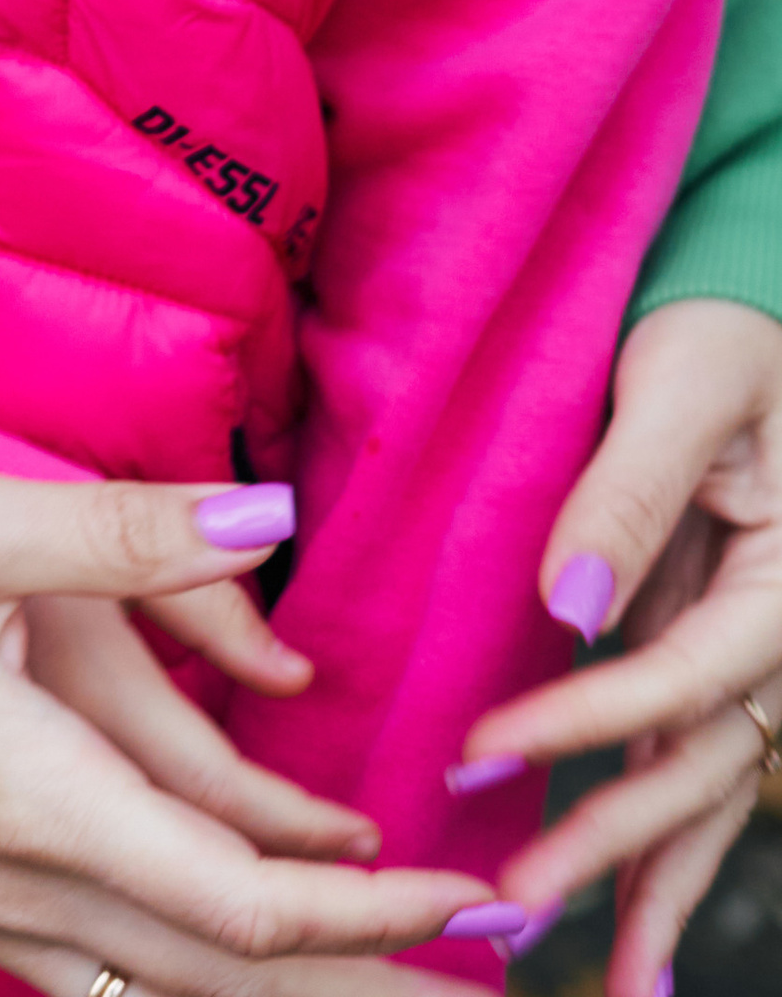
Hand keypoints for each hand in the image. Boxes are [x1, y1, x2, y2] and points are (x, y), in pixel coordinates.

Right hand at [0, 472, 500, 995]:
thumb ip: (123, 532)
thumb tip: (266, 520)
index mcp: (39, 797)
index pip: (244, 907)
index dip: (368, 918)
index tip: (457, 892)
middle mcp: (28, 889)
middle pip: (235, 981)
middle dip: (370, 984)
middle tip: (485, 966)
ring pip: (178, 995)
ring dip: (299, 995)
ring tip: (402, 978)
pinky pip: (119, 983)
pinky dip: (210, 984)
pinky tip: (257, 969)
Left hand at [465, 296, 781, 996]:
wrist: (732, 308)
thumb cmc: (711, 328)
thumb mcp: (681, 385)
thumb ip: (629, 490)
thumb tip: (571, 607)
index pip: (684, 678)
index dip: (588, 724)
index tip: (485, 753)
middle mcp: (779, 637)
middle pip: (700, 766)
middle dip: (611, 845)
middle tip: (514, 904)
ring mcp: (747, 654)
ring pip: (703, 792)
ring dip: (645, 882)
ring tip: (600, 980)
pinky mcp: (705, 650)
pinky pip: (686, 763)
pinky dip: (658, 844)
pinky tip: (625, 926)